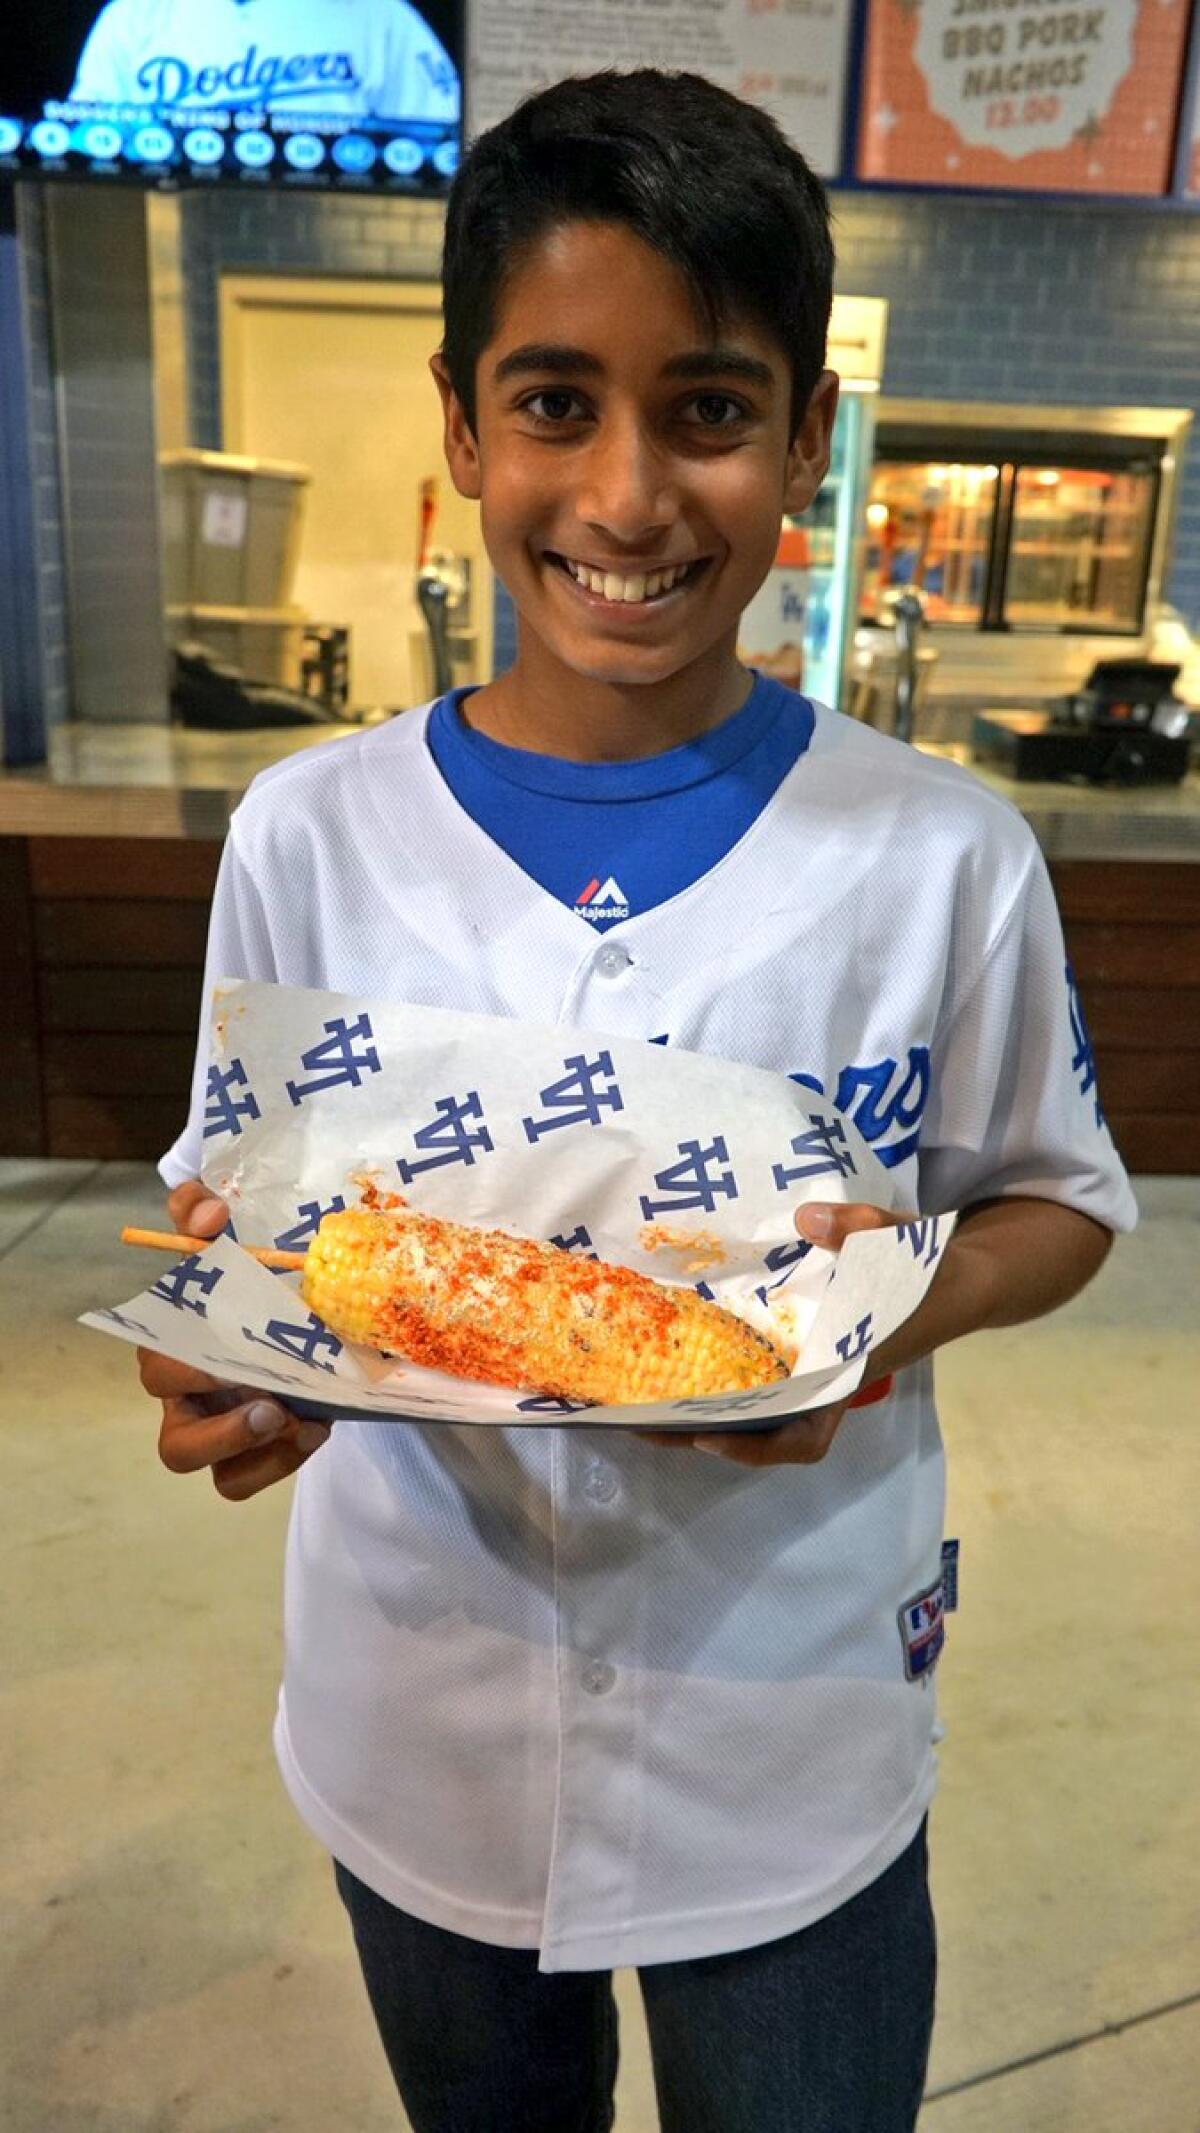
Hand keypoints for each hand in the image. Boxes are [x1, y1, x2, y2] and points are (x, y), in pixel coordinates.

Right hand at [139, 1179, 329, 1500]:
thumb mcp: (216, 1227)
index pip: (156, 1369)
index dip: (183, 1369)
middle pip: (177, 1444)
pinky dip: (285, 1461)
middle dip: (222, 1434)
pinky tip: (320, 1426)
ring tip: (302, 1423)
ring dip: (260, 1458)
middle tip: (271, 1407)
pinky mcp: (260, 1451)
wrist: (288, 1290)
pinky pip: (257, 1478)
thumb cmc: (237, 1265)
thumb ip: (197, 1206)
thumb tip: (208, 1216)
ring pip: (221, 1476)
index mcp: (173, 1349)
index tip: (226, 1354)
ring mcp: (225, 1433)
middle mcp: (191, 1401)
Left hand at [640, 1199, 912, 1466]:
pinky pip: (758, 1379)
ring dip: (704, 1412)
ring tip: (642, 1403)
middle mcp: (826, 1384)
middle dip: (705, 1433)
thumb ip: (861, 1229)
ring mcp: (813, 1371)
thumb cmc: (930, 1271)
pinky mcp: (804, 1352)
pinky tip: (679, 1362)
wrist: (957, 1280)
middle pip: (763, 1432)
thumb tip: (806, 1218)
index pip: (807, 1436)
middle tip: (642, 1424)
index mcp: (848, 1374)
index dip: (759, 1448)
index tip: (711, 1439)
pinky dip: (720, 1380)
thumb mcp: (902, 1241)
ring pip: (755, 1410)